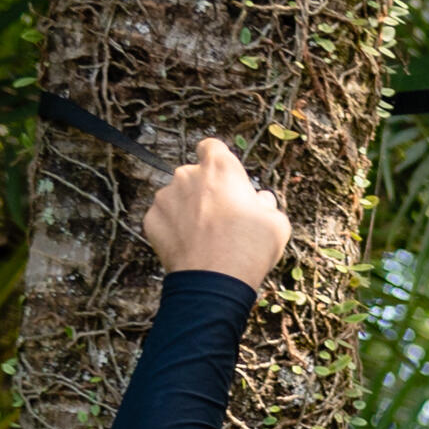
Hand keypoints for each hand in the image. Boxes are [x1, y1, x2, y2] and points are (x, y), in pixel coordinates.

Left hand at [140, 139, 289, 285]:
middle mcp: (187, 174)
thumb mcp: (277, 224)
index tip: (225, 177)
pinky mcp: (151, 218)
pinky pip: (165, 218)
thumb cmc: (249, 249)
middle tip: (222, 218)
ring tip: (205, 238)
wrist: (213, 281)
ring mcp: (165, 196)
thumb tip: (259, 200)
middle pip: (195, 175)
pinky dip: (175, 228)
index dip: (219, 160)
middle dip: (206, 191)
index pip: (212, 147)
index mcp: (220, 169)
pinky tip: (190, 247)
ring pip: (178, 197)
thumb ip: (266, 204)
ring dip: (189, 210)